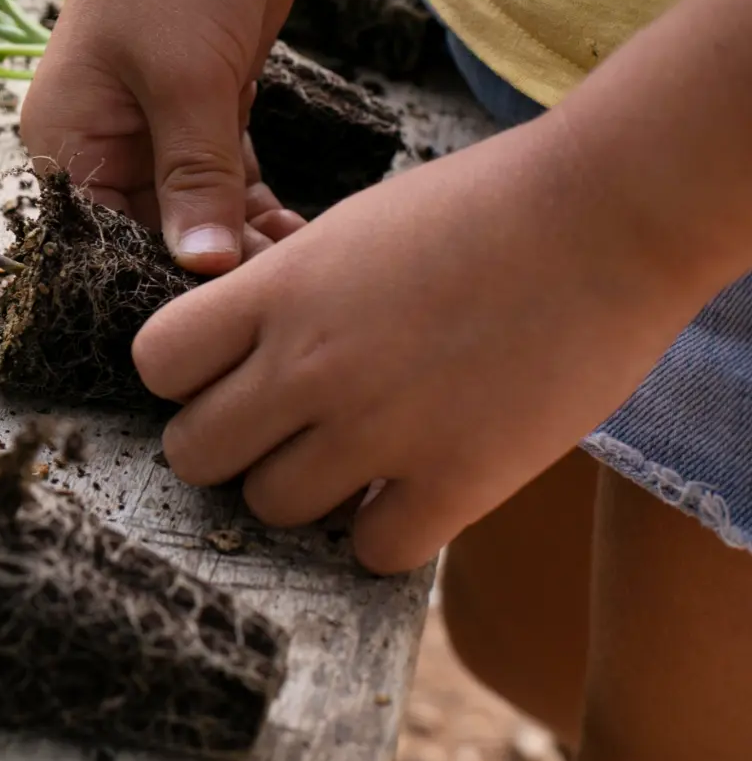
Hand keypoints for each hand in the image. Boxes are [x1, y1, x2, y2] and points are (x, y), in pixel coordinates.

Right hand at [21, 0, 303, 271]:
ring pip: (195, 207)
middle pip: (152, 229)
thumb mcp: (186, 81)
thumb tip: (203, 273)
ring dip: (245, 236)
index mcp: (65, 138)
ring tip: (304, 267)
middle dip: (214, 261)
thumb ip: (195, 180)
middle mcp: (99, 139)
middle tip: (284, 292)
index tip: (231, 309)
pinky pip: (223, 174)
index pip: (107, 236)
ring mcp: (151, 121)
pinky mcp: (201, 103)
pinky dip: (254, 202)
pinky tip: (298, 231)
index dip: (165, 275)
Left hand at [138, 108, 710, 572]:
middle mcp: (309, 363)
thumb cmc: (480, 207)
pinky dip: (383, 536)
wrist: (605, 216)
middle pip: (193, 452)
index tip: (223, 373)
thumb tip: (237, 352)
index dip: (181, 377)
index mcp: (278, 290)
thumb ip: (283, 294)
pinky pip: (373, 552)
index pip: (155, 360)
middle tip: (278, 430)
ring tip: (352, 458)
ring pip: (269, 507)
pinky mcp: (458, 479)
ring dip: (301, 493)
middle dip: (227, 445)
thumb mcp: (348, 229)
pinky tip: (410, 494)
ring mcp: (380, 427)